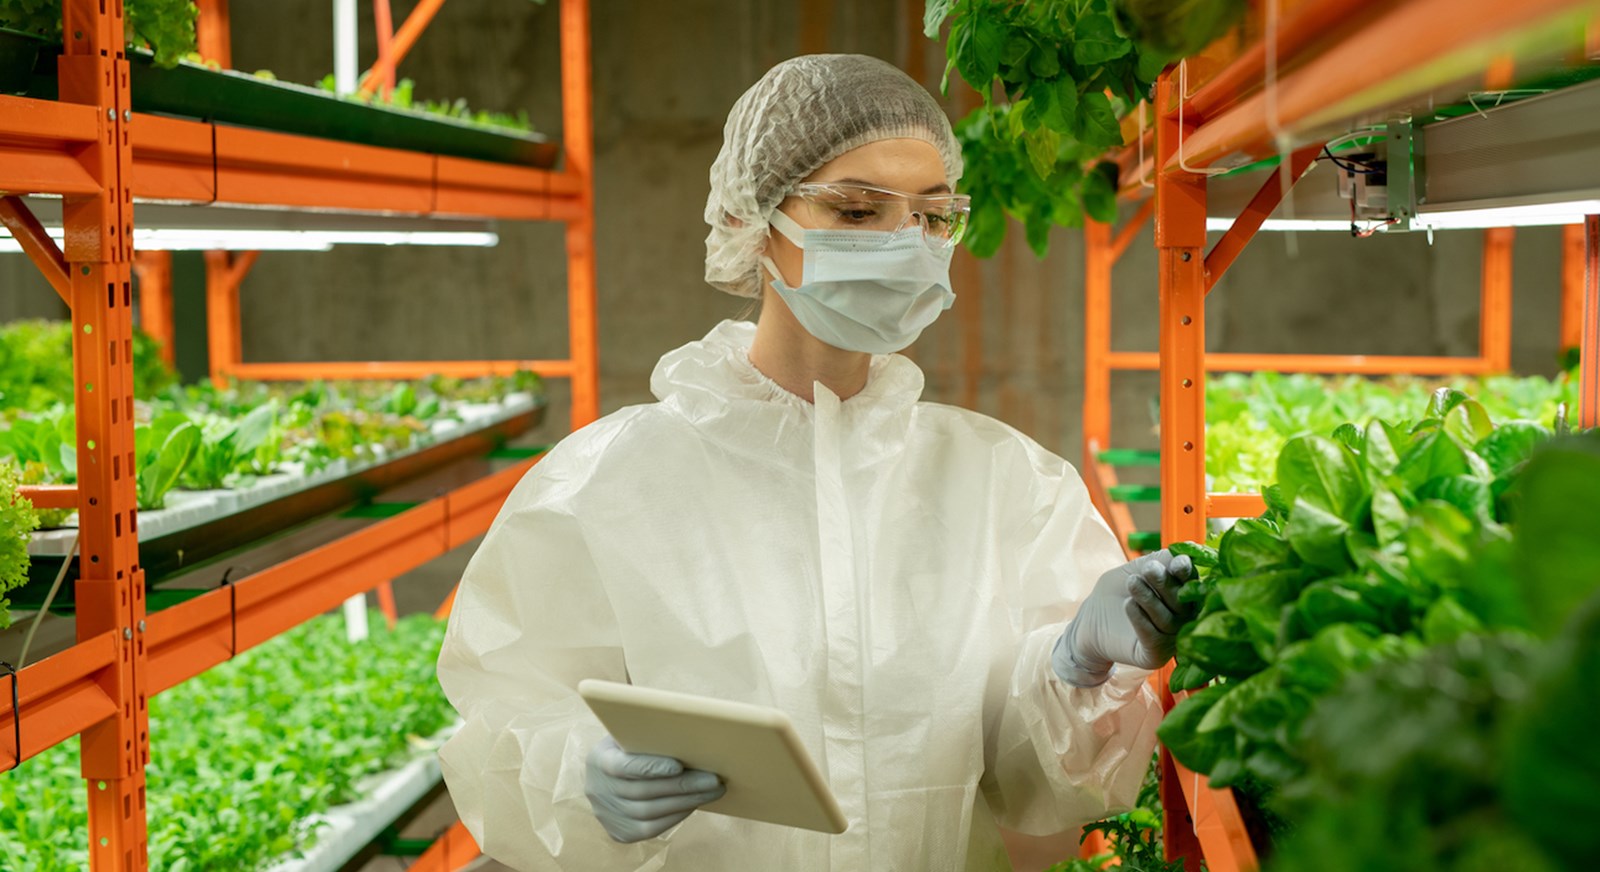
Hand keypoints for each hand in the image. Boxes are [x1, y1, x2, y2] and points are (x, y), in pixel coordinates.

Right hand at [585, 735, 725, 842]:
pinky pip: (651, 828)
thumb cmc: (628, 748)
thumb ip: (648, 737)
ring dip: (685, 802)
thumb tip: (687, 733)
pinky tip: (693, 804)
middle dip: (683, 786)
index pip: (623, 766)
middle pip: (644, 792)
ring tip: (711, 792)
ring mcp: (607, 814)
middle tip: (713, 780)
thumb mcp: (629, 736)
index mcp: (599, 760)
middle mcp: (599, 790)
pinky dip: (675, 816)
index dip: (650, 767)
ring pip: (650, 813)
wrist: (606, 777)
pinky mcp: (620, 832)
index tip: (679, 766)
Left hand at [1052, 549, 1195, 686]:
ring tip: (1132, 583)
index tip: (1178, 563)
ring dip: (1150, 599)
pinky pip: (1153, 638)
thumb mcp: (1135, 569)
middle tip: (1149, 569)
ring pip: (1168, 620)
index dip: (1187, 573)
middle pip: (1182, 602)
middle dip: (1166, 584)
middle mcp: (1182, 620)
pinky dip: (1141, 620)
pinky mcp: (1155, 656)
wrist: (1089, 620)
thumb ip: (1159, 562)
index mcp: (1182, 597)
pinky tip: (1129, 604)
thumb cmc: (1116, 592)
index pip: (1191, 584)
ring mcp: (1170, 640)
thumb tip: (1183, 556)